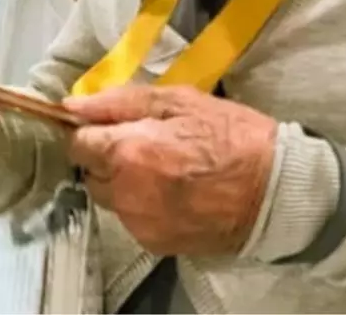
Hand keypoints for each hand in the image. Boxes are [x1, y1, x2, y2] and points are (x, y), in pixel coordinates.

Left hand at [64, 85, 277, 256]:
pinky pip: (131, 219)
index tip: (114, 126)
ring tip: (162, 170)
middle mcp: (124, 193)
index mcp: (127, 152)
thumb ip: (120, 102)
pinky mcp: (154, 243)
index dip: (92, 131)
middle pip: (90, 174)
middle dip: (108, 158)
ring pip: (110, 199)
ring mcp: (138, 223)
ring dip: (123, 183)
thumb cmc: (230, 135)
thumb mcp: (179, 101)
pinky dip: (142, 206)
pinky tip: (173, 193)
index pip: (77, 144)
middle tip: (146, 145)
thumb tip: (71, 106)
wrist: (273, 189)